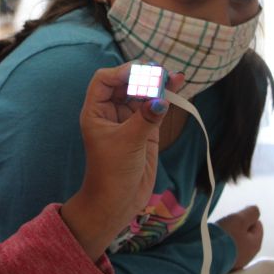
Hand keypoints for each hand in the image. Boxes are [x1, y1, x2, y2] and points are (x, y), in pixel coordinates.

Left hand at [61, 63, 183, 260]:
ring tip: (174, 76)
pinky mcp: (145, 129)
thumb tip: (162, 98)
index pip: (104, 80)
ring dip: (157, 83)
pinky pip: (154, 107)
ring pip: (142, 93)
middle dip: (143, 75)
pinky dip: (165, 96)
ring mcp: (128, 119)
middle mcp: (110, 112)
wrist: (117, 202)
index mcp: (95, 111)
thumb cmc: (112, 172)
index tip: (141, 71)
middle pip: (126, 83)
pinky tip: (177, 85)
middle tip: (162, 72)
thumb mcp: (128, 142)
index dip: (121, 72)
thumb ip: (145, 118)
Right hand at [216, 205, 262, 270]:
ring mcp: (237, 262)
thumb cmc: (225, 238)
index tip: (234, 217)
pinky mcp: (225, 266)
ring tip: (217, 234)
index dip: (246, 218)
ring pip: (235, 244)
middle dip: (236, 228)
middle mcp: (249, 255)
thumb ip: (250, 213)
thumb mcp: (239, 219)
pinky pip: (225, 252)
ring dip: (228, 237)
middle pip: (245, 235)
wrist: (207, 258)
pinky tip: (213, 244)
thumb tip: (255, 210)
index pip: (258, 225)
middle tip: (225, 224)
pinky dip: (221, 246)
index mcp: (256, 244)